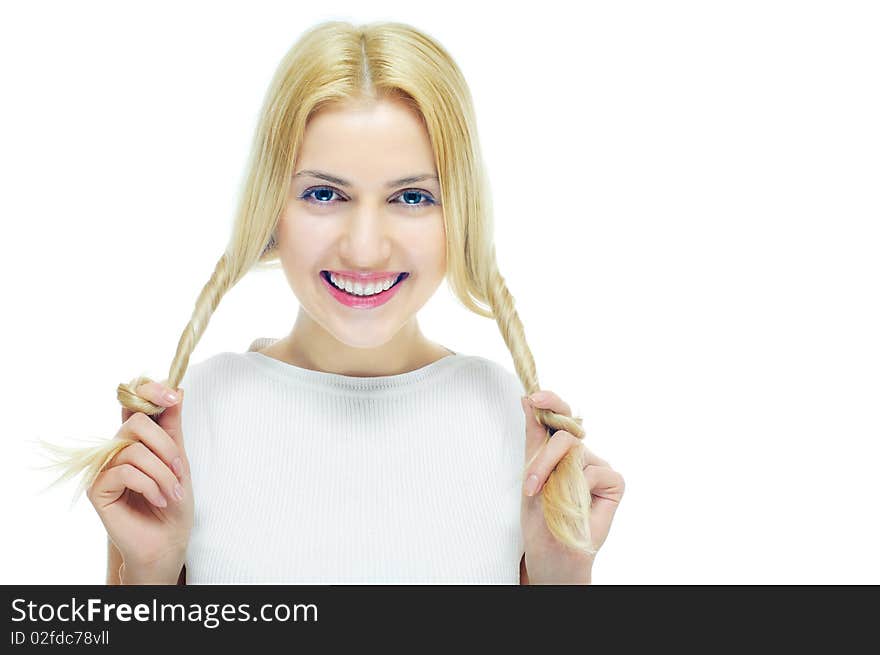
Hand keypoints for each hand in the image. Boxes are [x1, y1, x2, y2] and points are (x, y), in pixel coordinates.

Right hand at [86, 380, 193, 582]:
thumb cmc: (174, 499)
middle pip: (136, 422)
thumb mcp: (180, 458)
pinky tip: (158, 500)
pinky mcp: (96, 487)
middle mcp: (116, 447)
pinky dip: (150, 486)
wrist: (169, 539)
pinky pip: (125, 472)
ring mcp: (104, 466)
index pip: (133, 401)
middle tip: (179, 470)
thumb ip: (173, 425)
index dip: (149, 390)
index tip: (173, 396)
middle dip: (166, 447)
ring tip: (172, 493)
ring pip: (134, 450)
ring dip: (162, 473)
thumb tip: (177, 390)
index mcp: (136, 437)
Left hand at [519, 390, 624, 583]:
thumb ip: (533, 436)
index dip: (550, 401)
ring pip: (577, 452)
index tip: (533, 398)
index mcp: (559, 448)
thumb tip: (527, 399)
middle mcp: (580, 453)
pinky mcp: (614, 481)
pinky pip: (595, 472)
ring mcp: (598, 466)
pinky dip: (580, 490)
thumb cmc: (539, 515)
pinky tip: (577, 507)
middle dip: (544, 458)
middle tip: (532, 485)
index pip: (559, 416)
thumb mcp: (531, 471)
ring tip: (549, 503)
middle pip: (566, 432)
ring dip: (556, 478)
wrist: (551, 549)